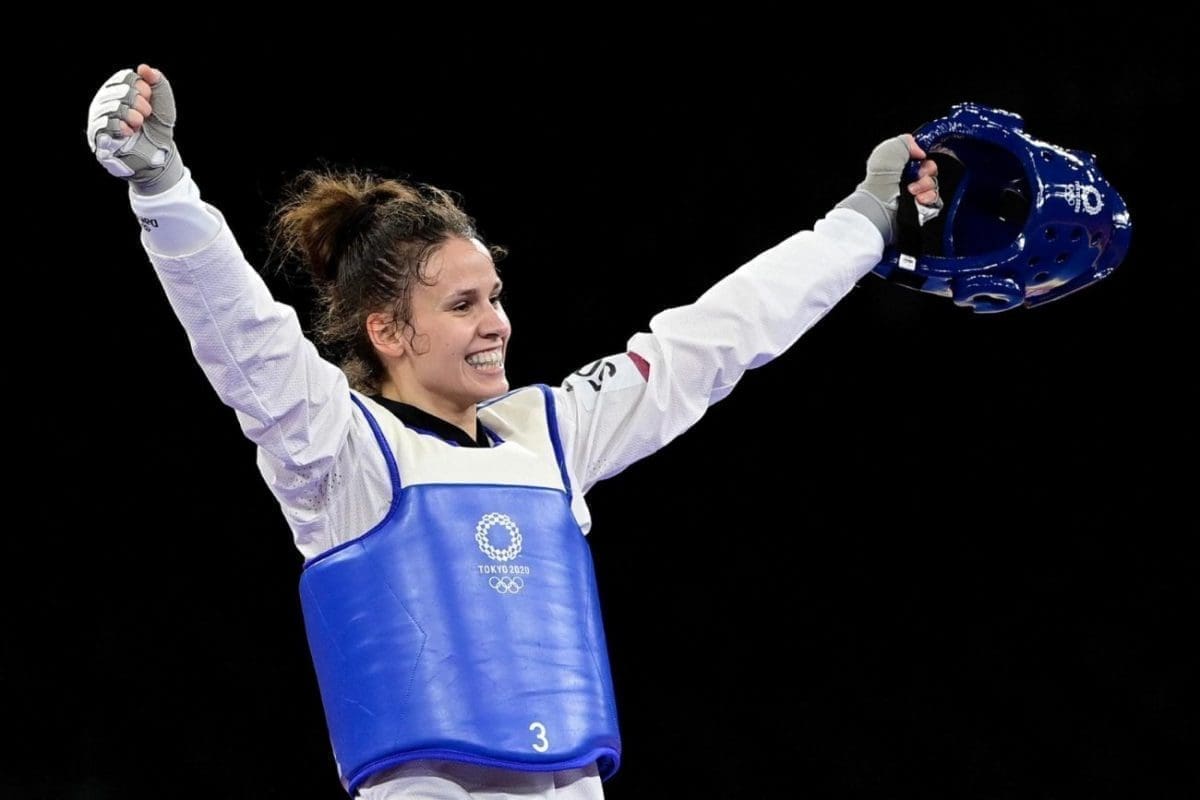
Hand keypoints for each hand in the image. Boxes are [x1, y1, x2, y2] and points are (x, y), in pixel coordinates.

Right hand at [86, 64, 183, 194]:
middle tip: (146, 114)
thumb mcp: (162, 101)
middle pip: (118, 91)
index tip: (149, 98)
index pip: (124, 78)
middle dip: (138, 101)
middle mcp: (103, 101)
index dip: (140, 86)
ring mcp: (98, 118)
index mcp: (117, 90)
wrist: (158, 153)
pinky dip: (120, 127)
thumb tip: (143, 68)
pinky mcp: (98, 137)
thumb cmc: (156, 125)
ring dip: (131, 115)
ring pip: (110, 107)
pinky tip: (129, 131)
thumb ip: (157, 81)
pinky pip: (103, 126)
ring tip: (138, 123)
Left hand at [836, 134, 939, 243]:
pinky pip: (935, 201)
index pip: (922, 159)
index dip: (924, 158)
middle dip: (927, 171)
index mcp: (900, 166)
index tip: (920, 159)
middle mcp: (907, 180)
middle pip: (930, 171)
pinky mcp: (920, 209)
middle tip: (915, 176)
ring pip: (933, 186)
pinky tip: (919, 199)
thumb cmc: (880, 178)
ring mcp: (914, 195)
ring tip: (912, 190)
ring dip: (926, 186)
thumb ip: (906, 142)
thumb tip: (921, 152)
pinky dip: (929, 198)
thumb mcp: (890, 149)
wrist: (880, 203)